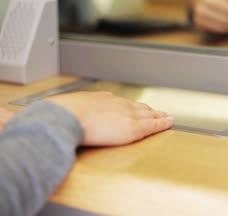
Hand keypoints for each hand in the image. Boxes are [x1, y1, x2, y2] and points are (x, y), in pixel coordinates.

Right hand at [45, 92, 173, 145]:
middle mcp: (116, 104)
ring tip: (166, 116)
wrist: (65, 117)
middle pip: (137, 106)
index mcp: (101, 99)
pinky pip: (154, 125)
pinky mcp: (133, 128)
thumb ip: (69, 111)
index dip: (130, 106)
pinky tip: (170, 122)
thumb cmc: (61, 115)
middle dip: (148, 109)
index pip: (120, 102)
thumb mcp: (65, 109)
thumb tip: (57, 114)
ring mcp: (126, 114)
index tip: (134, 107)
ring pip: (148, 114)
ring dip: (158, 115)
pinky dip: (163, 123)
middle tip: (156, 111)